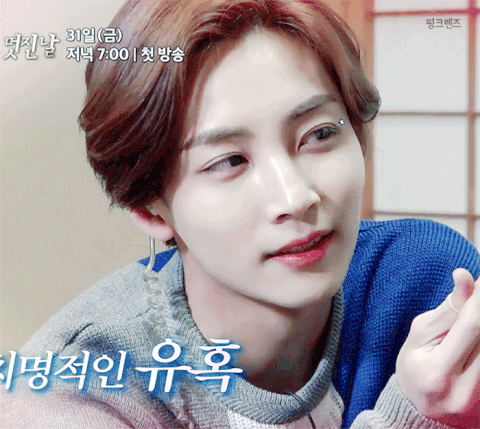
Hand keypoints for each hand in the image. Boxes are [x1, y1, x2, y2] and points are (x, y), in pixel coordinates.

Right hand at [396, 268, 479, 427]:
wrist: (420, 410)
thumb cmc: (414, 365)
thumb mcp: (420, 334)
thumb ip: (449, 309)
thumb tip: (464, 276)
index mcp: (437, 372)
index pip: (471, 327)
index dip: (479, 298)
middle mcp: (464, 391)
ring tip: (475, 309)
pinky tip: (475, 334)